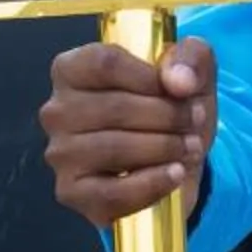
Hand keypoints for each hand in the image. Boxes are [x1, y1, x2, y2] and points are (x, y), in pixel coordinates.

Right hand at [39, 37, 215, 227]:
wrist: (177, 160)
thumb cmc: (170, 108)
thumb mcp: (190, 71)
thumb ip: (191, 58)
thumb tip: (180, 82)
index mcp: (72, 69)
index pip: (105, 64)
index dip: (151, 77)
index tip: (182, 90)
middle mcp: (56, 111)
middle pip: (115, 107)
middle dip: (168, 116)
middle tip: (195, 121)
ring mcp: (60, 154)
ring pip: (115, 149)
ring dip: (165, 148)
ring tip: (190, 146)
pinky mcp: (72, 193)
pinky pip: (113, 192)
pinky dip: (153, 183)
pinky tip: (176, 174)